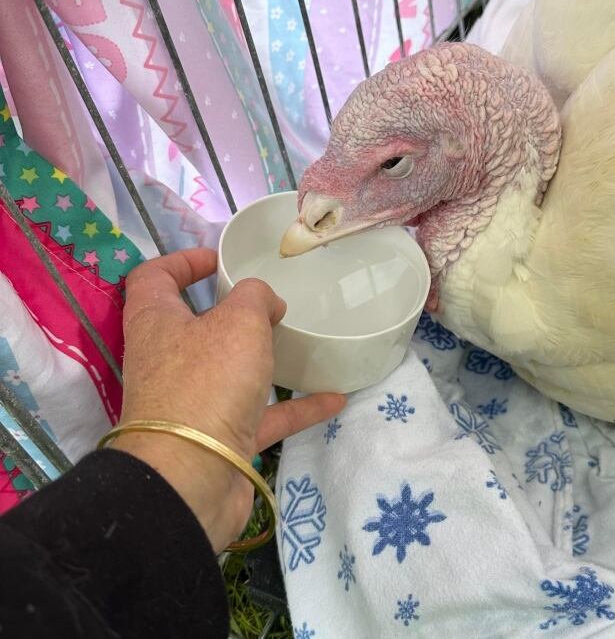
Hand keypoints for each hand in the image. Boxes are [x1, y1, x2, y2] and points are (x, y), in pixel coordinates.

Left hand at [112, 248, 344, 551]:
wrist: (191, 481)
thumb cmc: (207, 383)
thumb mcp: (238, 322)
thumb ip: (255, 297)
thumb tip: (263, 302)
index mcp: (157, 323)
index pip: (154, 278)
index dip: (182, 260)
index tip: (221, 259)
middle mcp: (169, 359)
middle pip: (193, 324)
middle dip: (229, 311)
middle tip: (267, 302)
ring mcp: (193, 401)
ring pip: (229, 369)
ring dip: (262, 358)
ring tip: (299, 343)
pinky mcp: (219, 437)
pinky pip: (262, 415)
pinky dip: (296, 406)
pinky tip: (334, 399)